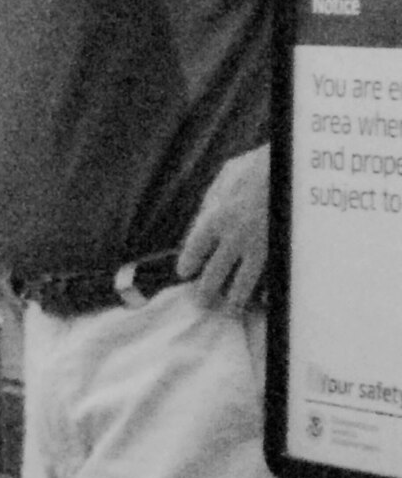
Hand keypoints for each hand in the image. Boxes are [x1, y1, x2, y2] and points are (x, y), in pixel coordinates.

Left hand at [178, 144, 269, 310]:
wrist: (292, 169)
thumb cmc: (257, 167)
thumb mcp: (225, 177)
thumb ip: (211, 199)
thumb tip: (201, 219)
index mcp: (215, 218)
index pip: (194, 249)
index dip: (188, 263)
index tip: (185, 272)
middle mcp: (234, 238)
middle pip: (214, 274)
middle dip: (207, 291)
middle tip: (202, 301)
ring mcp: (259, 248)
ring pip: (243, 283)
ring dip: (234, 299)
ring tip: (230, 309)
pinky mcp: (281, 253)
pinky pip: (270, 280)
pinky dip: (266, 292)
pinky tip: (262, 301)